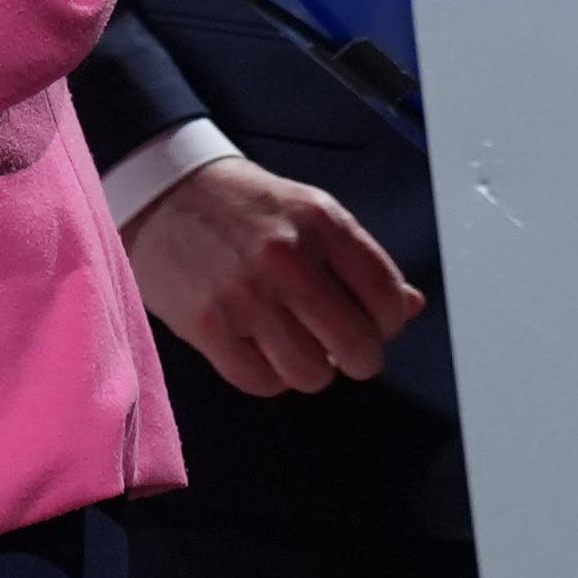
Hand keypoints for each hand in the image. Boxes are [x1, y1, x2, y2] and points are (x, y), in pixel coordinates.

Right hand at [124, 157, 425, 396]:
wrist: (165, 194)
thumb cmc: (246, 208)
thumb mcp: (312, 214)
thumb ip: (361, 262)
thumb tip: (412, 307)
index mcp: (323, 223)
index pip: (388, 300)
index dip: (388, 323)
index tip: (371, 322)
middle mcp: (287, 258)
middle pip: (358, 348)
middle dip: (356, 357)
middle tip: (339, 346)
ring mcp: (245, 295)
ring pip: (312, 375)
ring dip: (309, 367)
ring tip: (292, 341)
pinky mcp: (207, 326)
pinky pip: (261, 383)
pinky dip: (266, 374)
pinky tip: (258, 346)